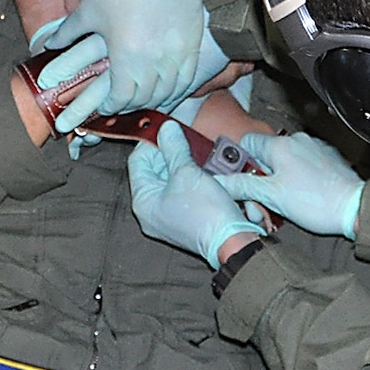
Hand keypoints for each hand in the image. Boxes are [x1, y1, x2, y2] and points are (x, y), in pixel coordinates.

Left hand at [37, 0, 222, 130]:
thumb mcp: (89, 9)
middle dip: (130, 105)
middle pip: (143, 98)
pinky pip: (186, 78)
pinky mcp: (192, 45)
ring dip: (153, 99)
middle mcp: (153, 61)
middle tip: (122, 104)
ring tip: (143, 98)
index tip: (105, 106)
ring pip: (166, 91)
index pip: (120, 97)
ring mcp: (175, 54)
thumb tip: (48, 45)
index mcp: (125, 56)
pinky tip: (168, 89)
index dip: (111, 105)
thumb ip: (68, 32)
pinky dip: (176, 88)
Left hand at [128, 122, 263, 267]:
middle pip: (154, 170)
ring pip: (170, 180)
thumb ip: (174, 147)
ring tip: (197, 154)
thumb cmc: (206, 212)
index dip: (153, 142)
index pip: (138, 162)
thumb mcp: (187, 172)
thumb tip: (166, 128)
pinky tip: (204, 169)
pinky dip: (191, 178)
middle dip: (170, 153)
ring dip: (183, 164)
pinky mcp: (184, 219)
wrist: (232, 241)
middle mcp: (151, 211)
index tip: (169, 130)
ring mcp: (167, 216)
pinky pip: (182, 191)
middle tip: (186, 139)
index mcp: (143, 201)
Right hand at [217, 132, 363, 239]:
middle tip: (261, 206)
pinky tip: (301, 199)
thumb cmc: (314, 202)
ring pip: (283, 163)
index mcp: (280, 145)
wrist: (354, 207)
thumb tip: (219, 181)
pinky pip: (302, 165)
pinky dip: (296, 180)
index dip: (241, 163)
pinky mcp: (326, 158)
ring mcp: (313, 148)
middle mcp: (296, 140)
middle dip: (259, 181)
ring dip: (277, 183)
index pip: (247, 142)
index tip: (242, 183)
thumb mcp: (271, 196)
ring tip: (283, 206)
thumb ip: (242, 185)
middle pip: (265, 156)